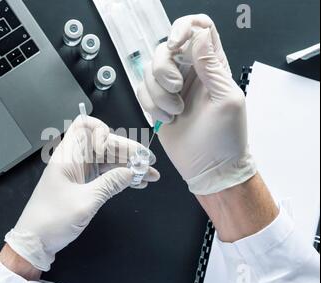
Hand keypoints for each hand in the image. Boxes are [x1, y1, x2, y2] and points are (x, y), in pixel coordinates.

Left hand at [5, 116, 159, 270]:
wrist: (34, 242)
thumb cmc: (53, 220)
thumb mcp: (85, 202)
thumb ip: (110, 184)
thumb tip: (133, 172)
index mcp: (68, 155)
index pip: (83, 125)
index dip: (101, 129)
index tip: (113, 147)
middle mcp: (75, 159)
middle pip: (104, 144)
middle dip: (127, 150)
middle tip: (149, 163)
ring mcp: (80, 172)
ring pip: (108, 159)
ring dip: (129, 165)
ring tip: (151, 175)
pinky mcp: (84, 185)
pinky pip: (106, 174)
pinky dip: (122, 177)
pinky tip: (139, 183)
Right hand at [138, 14, 255, 194]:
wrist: (209, 168)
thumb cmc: (225, 140)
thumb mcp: (226, 100)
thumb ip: (212, 66)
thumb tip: (200, 35)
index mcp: (213, 66)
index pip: (199, 28)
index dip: (183, 29)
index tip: (176, 45)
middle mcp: (191, 73)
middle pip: (165, 48)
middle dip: (164, 69)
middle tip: (177, 89)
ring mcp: (172, 88)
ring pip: (149, 71)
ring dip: (158, 93)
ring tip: (175, 111)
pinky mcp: (158, 103)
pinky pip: (141, 90)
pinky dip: (150, 105)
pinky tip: (167, 118)